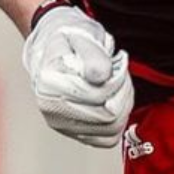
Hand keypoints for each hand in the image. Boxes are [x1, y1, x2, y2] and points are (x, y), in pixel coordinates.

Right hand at [22, 4, 133, 147]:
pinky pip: (106, 139)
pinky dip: (118, 121)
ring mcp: (61, 122)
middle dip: (122, 92)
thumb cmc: (68, 38)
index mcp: (50, 82)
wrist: (53, 44)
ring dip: (124, 105)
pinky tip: (115, 100)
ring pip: (110, 129)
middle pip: (107, 116)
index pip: (97, 96)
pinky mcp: (73, 130)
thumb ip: (92, 54)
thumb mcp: (82, 34)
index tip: (117, 63)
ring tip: (118, 85)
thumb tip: (100, 75)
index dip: (116, 80)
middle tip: (119, 72)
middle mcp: (51, 107)